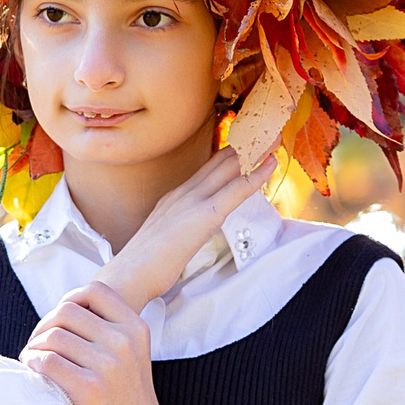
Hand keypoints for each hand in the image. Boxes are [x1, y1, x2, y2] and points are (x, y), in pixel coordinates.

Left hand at [21, 280, 214, 404]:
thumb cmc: (129, 401)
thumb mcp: (131, 356)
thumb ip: (108, 331)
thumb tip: (62, 313)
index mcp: (135, 328)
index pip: (94, 290)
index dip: (68, 300)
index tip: (58, 322)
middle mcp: (124, 341)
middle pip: (67, 311)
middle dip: (44, 325)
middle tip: (37, 344)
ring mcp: (108, 365)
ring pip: (54, 336)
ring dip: (34, 346)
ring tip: (31, 359)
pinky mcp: (90, 388)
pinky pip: (48, 362)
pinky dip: (33, 363)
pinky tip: (32, 371)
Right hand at [93, 145, 276, 308]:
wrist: (130, 274)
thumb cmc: (144, 266)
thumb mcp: (163, 240)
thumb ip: (178, 231)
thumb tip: (187, 236)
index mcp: (174, 198)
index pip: (206, 171)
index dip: (228, 156)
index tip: (246, 145)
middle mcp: (183, 192)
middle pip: (219, 162)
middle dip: (245, 145)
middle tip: (267, 130)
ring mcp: (193, 201)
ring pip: (229, 168)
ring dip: (255, 151)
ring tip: (275, 136)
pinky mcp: (204, 215)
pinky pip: (236, 189)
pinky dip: (256, 174)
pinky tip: (270, 164)